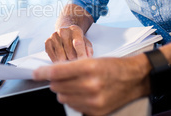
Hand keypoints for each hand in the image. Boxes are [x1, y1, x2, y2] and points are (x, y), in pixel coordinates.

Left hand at [33, 56, 148, 114]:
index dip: (42, 72)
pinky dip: (74, 100)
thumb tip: (50, 73)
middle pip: (57, 86)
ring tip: (75, 84)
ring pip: (63, 98)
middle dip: (56, 81)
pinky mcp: (97, 112)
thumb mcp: (91, 60)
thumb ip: (70, 67)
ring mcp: (93, 101)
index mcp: (88, 68)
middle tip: (64, 76)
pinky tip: (82, 93)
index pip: (56, 72)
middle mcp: (90, 85)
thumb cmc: (113, 66)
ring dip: (64, 91)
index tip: (35, 73)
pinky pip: (74, 107)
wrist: (135, 79)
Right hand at [45, 25, 92, 61]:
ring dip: (66, 62)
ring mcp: (54, 36)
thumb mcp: (86, 43)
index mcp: (74, 29)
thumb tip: (87, 56)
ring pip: (60, 55)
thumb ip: (88, 49)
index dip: (81, 54)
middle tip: (76, 65)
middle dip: (74, 60)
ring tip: (69, 64)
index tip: (83, 62)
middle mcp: (63, 31)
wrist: (65, 33)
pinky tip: (61, 62)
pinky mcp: (47, 42)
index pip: (78, 43)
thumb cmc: (76, 40)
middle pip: (69, 51)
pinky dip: (57, 62)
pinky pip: (52, 56)